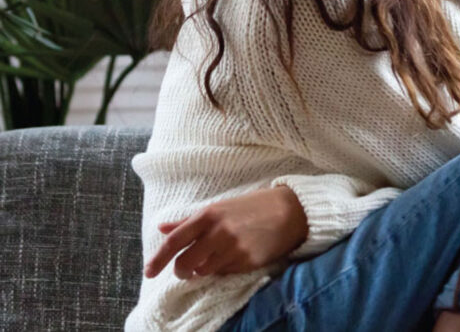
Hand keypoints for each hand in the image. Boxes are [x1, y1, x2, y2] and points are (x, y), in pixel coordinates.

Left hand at [144, 186, 307, 279]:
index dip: (158, 259)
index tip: (149, 272)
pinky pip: (224, 273)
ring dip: (204, 269)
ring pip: (204, 271)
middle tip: (186, 270)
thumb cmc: (252, 207)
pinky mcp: (247, 261)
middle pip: (185, 263)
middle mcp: (218, 232)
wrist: (290, 210)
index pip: (175, 241)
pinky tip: (235, 256)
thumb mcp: (219, 208)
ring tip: (216, 258)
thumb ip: (189, 221)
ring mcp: (232, 248)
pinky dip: (223, 269)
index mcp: (208, 215)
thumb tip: (162, 228)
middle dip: (181, 271)